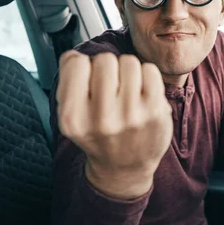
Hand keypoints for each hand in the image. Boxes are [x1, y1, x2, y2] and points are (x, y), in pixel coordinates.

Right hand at [56, 51, 172, 199]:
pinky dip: (146, 76)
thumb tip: (75, 56)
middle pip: (104, 60)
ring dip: (127, 71)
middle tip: (109, 88)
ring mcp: (131, 116)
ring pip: (128, 62)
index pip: (75, 62)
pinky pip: (149, 69)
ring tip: (125, 91)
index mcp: (72, 118)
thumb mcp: (70, 115)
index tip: (87, 82)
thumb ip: (68, 82)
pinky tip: (141, 93)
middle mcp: (100, 120)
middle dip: (107, 68)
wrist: (125, 168)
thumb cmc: (97, 133)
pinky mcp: (155, 112)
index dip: (82, 66)